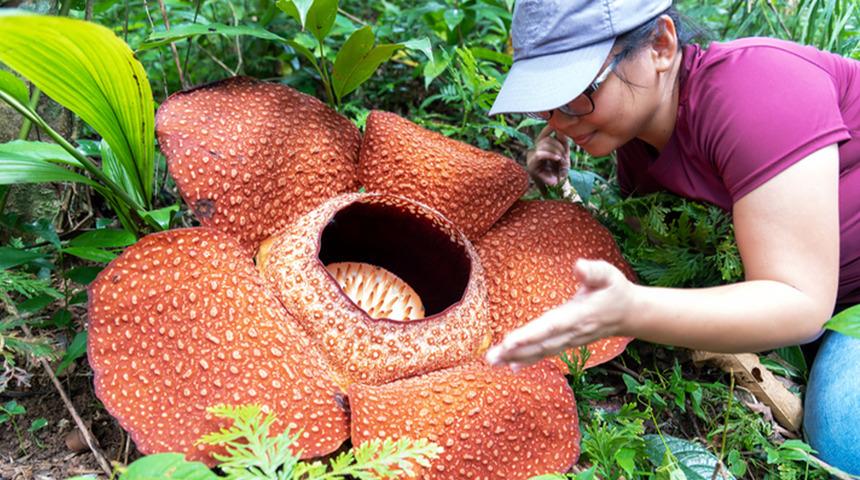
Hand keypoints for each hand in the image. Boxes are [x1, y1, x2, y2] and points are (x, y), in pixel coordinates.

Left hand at [485, 259, 635, 368]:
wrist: (629, 314)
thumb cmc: (615, 289)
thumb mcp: (609, 275)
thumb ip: (593, 271)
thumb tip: (578, 265)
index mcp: (580, 315)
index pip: (552, 326)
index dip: (531, 334)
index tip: (510, 341)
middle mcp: (573, 332)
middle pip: (541, 344)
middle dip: (516, 351)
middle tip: (491, 358)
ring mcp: (570, 340)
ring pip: (540, 351)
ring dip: (516, 357)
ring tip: (492, 361)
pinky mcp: (566, 343)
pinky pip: (545, 353)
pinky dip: (528, 360)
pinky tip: (510, 367)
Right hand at [527, 125, 570, 187]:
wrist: (560, 188)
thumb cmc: (561, 172)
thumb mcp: (564, 154)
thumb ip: (562, 142)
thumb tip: (560, 128)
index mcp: (541, 148)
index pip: (544, 134)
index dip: (549, 129)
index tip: (558, 128)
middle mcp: (534, 152)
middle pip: (546, 139)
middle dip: (559, 146)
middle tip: (565, 156)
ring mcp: (531, 159)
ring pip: (543, 145)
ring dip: (557, 151)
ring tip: (562, 161)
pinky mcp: (531, 166)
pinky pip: (539, 154)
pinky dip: (550, 155)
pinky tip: (557, 158)